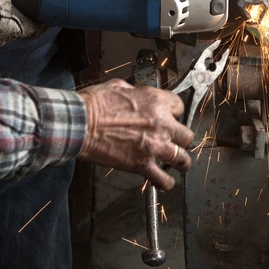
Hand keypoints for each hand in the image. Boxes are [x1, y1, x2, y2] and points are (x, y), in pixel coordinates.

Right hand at [77, 80, 192, 189]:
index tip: (171, 117)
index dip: (174, 113)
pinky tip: (165, 182)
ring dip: (181, 162)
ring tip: (179, 165)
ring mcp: (154, 146)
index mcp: (155, 101)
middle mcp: (160, 123)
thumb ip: (134, 91)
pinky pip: (163, 180)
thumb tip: (134, 94)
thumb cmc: (95, 104)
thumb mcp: (118, 86)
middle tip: (176, 141)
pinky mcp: (142, 164)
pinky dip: (166, 183)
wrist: (81, 123)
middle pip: (187, 135)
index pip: (179, 106)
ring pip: (183, 159)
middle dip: (181, 139)